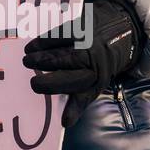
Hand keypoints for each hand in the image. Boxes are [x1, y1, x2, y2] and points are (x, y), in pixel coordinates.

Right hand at [23, 0, 143, 127]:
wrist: (122, 31)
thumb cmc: (102, 64)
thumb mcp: (96, 84)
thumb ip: (79, 102)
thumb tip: (65, 123)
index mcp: (96, 78)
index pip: (78, 91)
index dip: (65, 99)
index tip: (50, 104)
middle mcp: (92, 61)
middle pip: (66, 72)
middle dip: (47, 78)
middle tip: (33, 81)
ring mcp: (87, 43)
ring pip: (61, 53)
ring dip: (41, 57)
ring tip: (27, 60)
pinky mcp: (82, 26)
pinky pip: (60, 34)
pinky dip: (44, 41)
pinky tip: (33, 46)